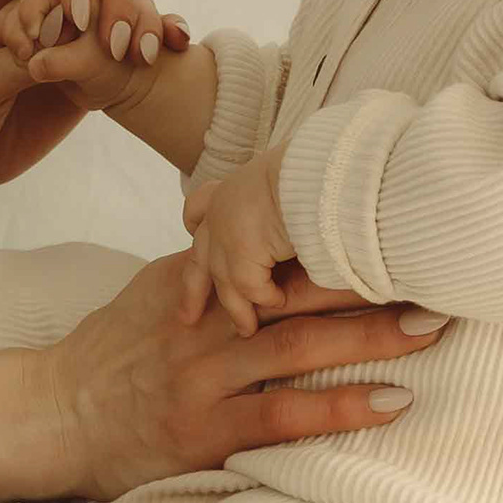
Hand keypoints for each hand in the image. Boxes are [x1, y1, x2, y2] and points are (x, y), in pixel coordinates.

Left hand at [0, 0, 190, 188]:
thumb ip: (20, 61)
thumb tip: (69, 50)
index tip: (77, 17)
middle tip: (111, 46)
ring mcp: (70, 29)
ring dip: (140, 21)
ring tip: (137, 58)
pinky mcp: (92, 62)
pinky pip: (134, 37)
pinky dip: (158, 36)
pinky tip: (174, 48)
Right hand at [37, 249, 450, 501]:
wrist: (51, 414)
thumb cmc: (108, 357)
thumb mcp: (154, 297)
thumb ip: (208, 274)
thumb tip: (265, 251)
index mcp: (194, 283)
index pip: (274, 253)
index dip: (334, 242)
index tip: (389, 228)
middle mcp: (205, 322)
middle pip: (299, 292)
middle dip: (371, 280)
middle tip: (436, 269)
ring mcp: (206, 375)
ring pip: (300, 347)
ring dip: (372, 337)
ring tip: (429, 327)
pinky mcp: (207, 428)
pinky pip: (285, 414)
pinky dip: (341, 407)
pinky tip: (392, 402)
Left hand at [176, 153, 292, 336]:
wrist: (314, 174)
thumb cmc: (310, 173)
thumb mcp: (285, 180)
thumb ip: (277, 200)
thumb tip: (289, 211)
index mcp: (229, 190)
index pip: (198, 207)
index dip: (197, 223)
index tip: (193, 233)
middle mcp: (220, 213)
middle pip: (197, 259)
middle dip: (193, 290)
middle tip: (187, 315)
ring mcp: (225, 237)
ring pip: (224, 284)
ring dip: (237, 309)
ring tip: (246, 329)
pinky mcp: (241, 258)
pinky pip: (251, 290)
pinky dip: (267, 298)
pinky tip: (279, 303)